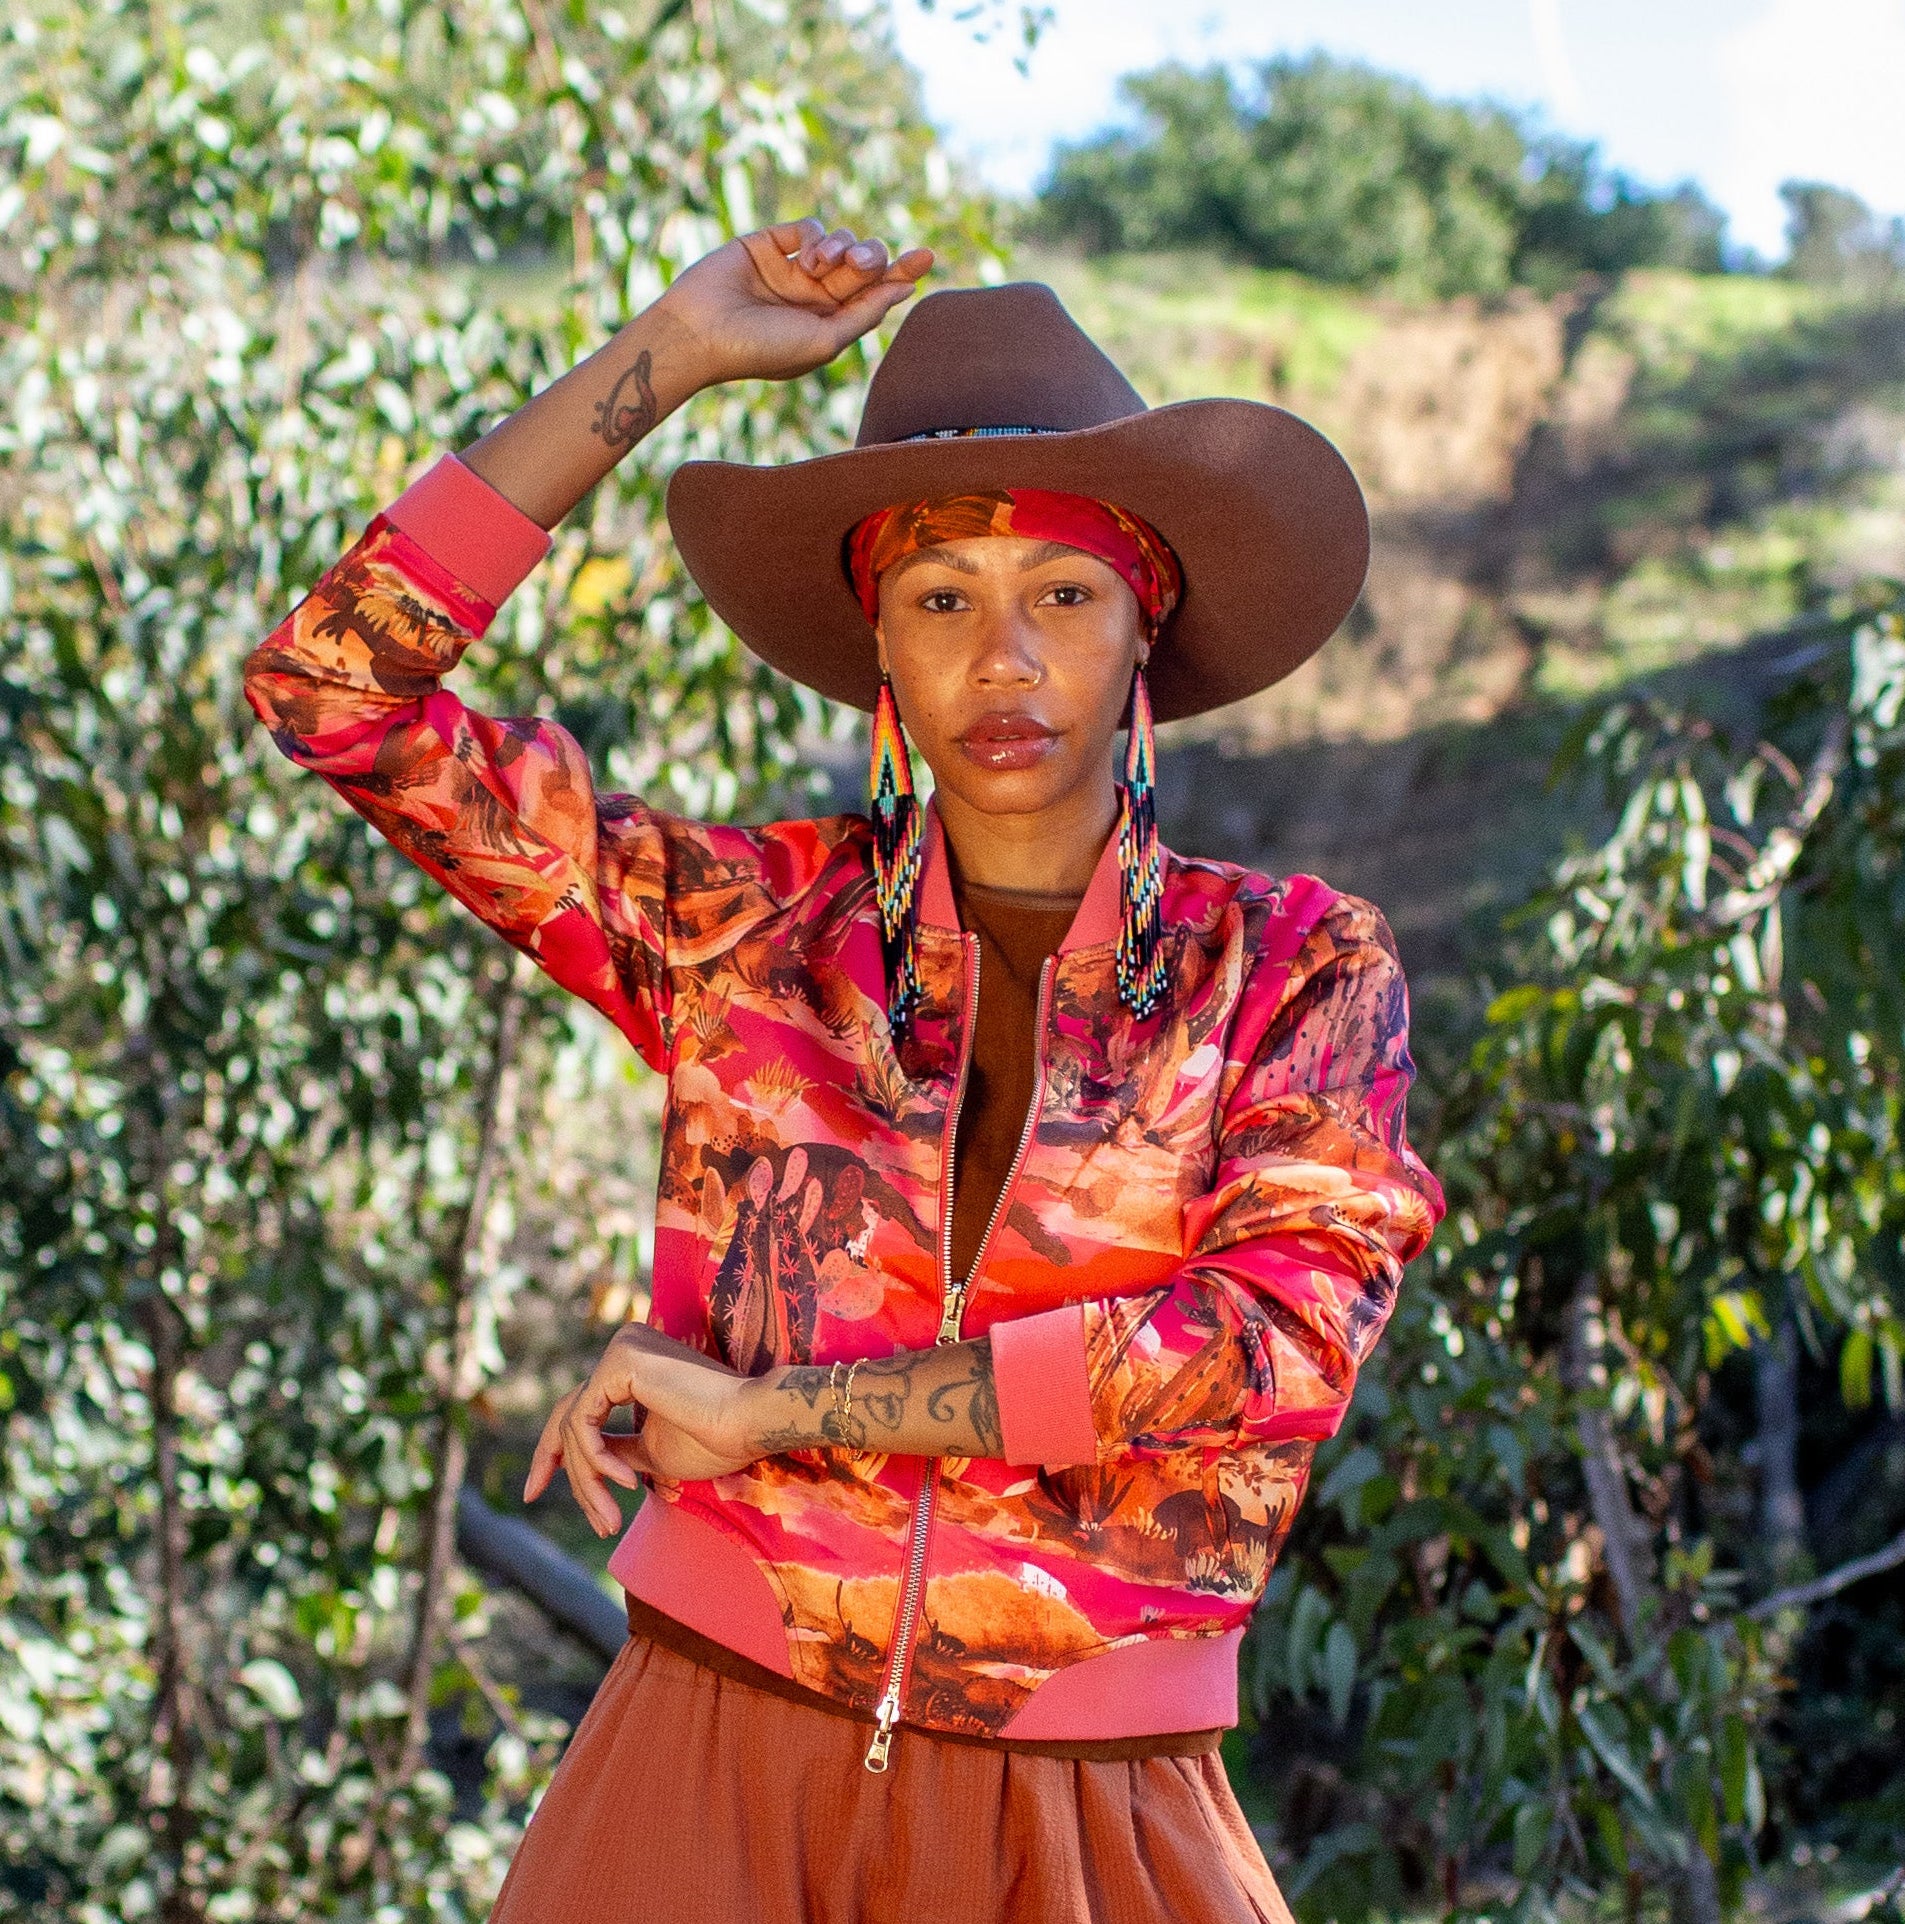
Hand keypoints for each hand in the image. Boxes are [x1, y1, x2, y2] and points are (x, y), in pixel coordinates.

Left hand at [522, 1325, 766, 1535]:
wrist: (750, 1424)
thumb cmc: (713, 1440)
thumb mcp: (649, 1451)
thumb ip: (615, 1449)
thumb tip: (581, 1462)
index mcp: (632, 1363)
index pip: (578, 1408)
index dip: (550, 1452)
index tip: (532, 1492)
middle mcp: (623, 1346)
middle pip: (570, 1416)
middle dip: (553, 1465)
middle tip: (537, 1501)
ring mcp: (621, 1348)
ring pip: (575, 1424)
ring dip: (586, 1478)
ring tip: (611, 1516)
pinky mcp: (621, 1359)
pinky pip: (584, 1419)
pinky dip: (595, 1458)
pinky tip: (624, 1482)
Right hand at [659, 217, 933, 388]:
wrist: (702, 334)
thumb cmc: (763, 350)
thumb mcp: (824, 342)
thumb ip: (863, 315)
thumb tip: (903, 289)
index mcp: (830, 324)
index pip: (875, 293)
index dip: (901, 273)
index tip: (926, 256)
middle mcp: (814, 296)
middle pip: (862, 264)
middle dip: (870, 259)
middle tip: (860, 264)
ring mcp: (792, 269)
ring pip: (839, 242)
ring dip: (843, 248)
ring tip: (822, 266)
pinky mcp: (769, 244)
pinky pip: (809, 227)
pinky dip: (816, 237)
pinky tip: (807, 258)